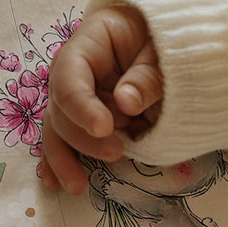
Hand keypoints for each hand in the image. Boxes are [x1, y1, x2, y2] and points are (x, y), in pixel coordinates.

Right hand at [40, 5, 161, 195]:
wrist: (170, 43)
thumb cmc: (165, 40)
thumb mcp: (163, 51)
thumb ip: (147, 76)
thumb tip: (126, 103)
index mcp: (89, 44)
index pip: (70, 75)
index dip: (82, 104)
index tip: (104, 127)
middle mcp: (73, 72)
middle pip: (61, 107)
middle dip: (84, 136)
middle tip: (117, 151)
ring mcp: (76, 97)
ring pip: (58, 130)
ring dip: (65, 159)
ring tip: (78, 185)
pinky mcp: (84, 119)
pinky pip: (66, 140)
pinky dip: (62, 162)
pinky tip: (56, 184)